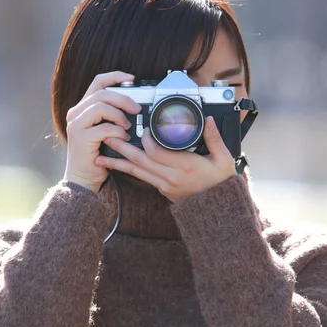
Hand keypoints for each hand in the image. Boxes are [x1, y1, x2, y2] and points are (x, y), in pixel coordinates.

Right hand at [63, 71, 141, 193]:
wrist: (84, 178)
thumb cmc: (98, 155)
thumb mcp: (107, 131)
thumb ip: (114, 116)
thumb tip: (135, 105)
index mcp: (83, 108)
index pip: (97, 82)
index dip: (115, 77)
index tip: (132, 79)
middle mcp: (76, 113)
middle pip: (102, 93)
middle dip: (123, 98)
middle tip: (137, 109)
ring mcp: (76, 125)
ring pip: (101, 106)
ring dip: (120, 115)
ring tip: (128, 127)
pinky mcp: (80, 138)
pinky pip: (104, 128)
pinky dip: (117, 131)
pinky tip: (122, 138)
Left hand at [94, 116, 235, 202]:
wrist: (218, 207)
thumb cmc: (221, 183)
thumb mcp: (223, 159)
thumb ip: (214, 138)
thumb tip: (208, 119)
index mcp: (185, 166)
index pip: (156, 152)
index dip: (146, 139)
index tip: (143, 129)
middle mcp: (171, 177)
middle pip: (140, 161)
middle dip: (122, 148)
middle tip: (108, 137)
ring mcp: (164, 185)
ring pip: (137, 171)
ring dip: (119, 162)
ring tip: (102, 155)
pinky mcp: (162, 189)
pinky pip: (142, 177)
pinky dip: (129, 170)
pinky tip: (119, 164)